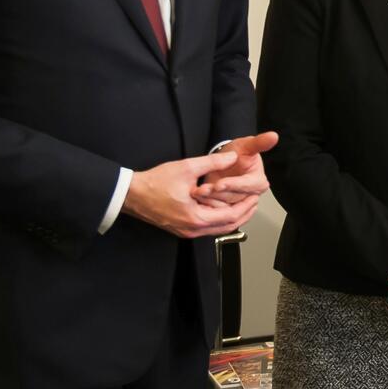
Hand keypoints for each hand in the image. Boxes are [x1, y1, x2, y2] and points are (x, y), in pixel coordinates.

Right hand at [124, 151, 255, 238]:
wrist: (131, 194)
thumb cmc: (155, 182)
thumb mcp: (186, 168)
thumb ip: (212, 162)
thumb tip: (233, 157)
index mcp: (196, 218)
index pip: (231, 216)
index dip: (246, 205)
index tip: (256, 195)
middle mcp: (193, 229)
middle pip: (228, 226)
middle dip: (244, 213)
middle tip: (254, 200)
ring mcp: (187, 231)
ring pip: (218, 229)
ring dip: (233, 217)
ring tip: (244, 203)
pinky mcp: (182, 229)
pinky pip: (208, 227)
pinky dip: (219, 219)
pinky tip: (224, 207)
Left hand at [192, 132, 277, 208]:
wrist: (225, 162)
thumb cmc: (238, 153)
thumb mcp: (247, 145)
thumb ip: (259, 142)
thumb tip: (274, 136)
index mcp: (258, 182)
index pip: (247, 185)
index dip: (233, 185)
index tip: (219, 184)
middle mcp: (251, 195)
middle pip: (234, 198)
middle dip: (217, 194)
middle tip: (203, 190)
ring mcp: (239, 203)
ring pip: (224, 207)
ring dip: (209, 200)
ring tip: (197, 192)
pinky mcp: (228, 208)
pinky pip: (217, 212)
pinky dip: (207, 205)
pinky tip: (198, 197)